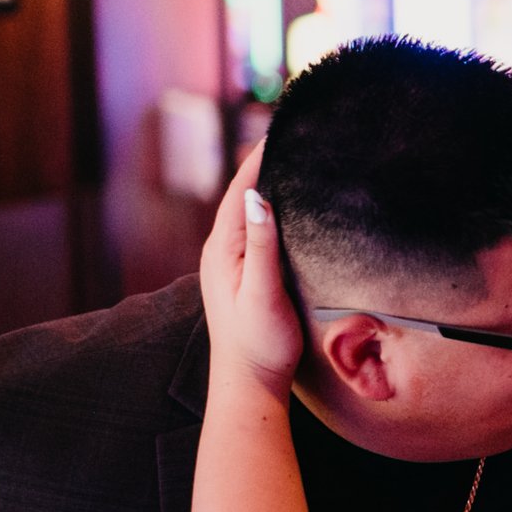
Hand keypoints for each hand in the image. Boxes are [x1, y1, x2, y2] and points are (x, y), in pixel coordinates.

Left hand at [199, 145, 302, 397]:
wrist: (249, 382)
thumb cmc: (260, 342)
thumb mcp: (263, 291)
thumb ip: (260, 243)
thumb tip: (255, 195)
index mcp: (222, 248)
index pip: (240, 189)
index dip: (258, 157)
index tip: (279, 129)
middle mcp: (219, 249)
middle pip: (241, 194)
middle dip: (263, 164)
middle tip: (291, 136)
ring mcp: (228, 262)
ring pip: (247, 211)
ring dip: (265, 185)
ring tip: (291, 160)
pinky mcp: (240, 273)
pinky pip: (253, 228)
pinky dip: (269, 210)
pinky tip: (287, 208)